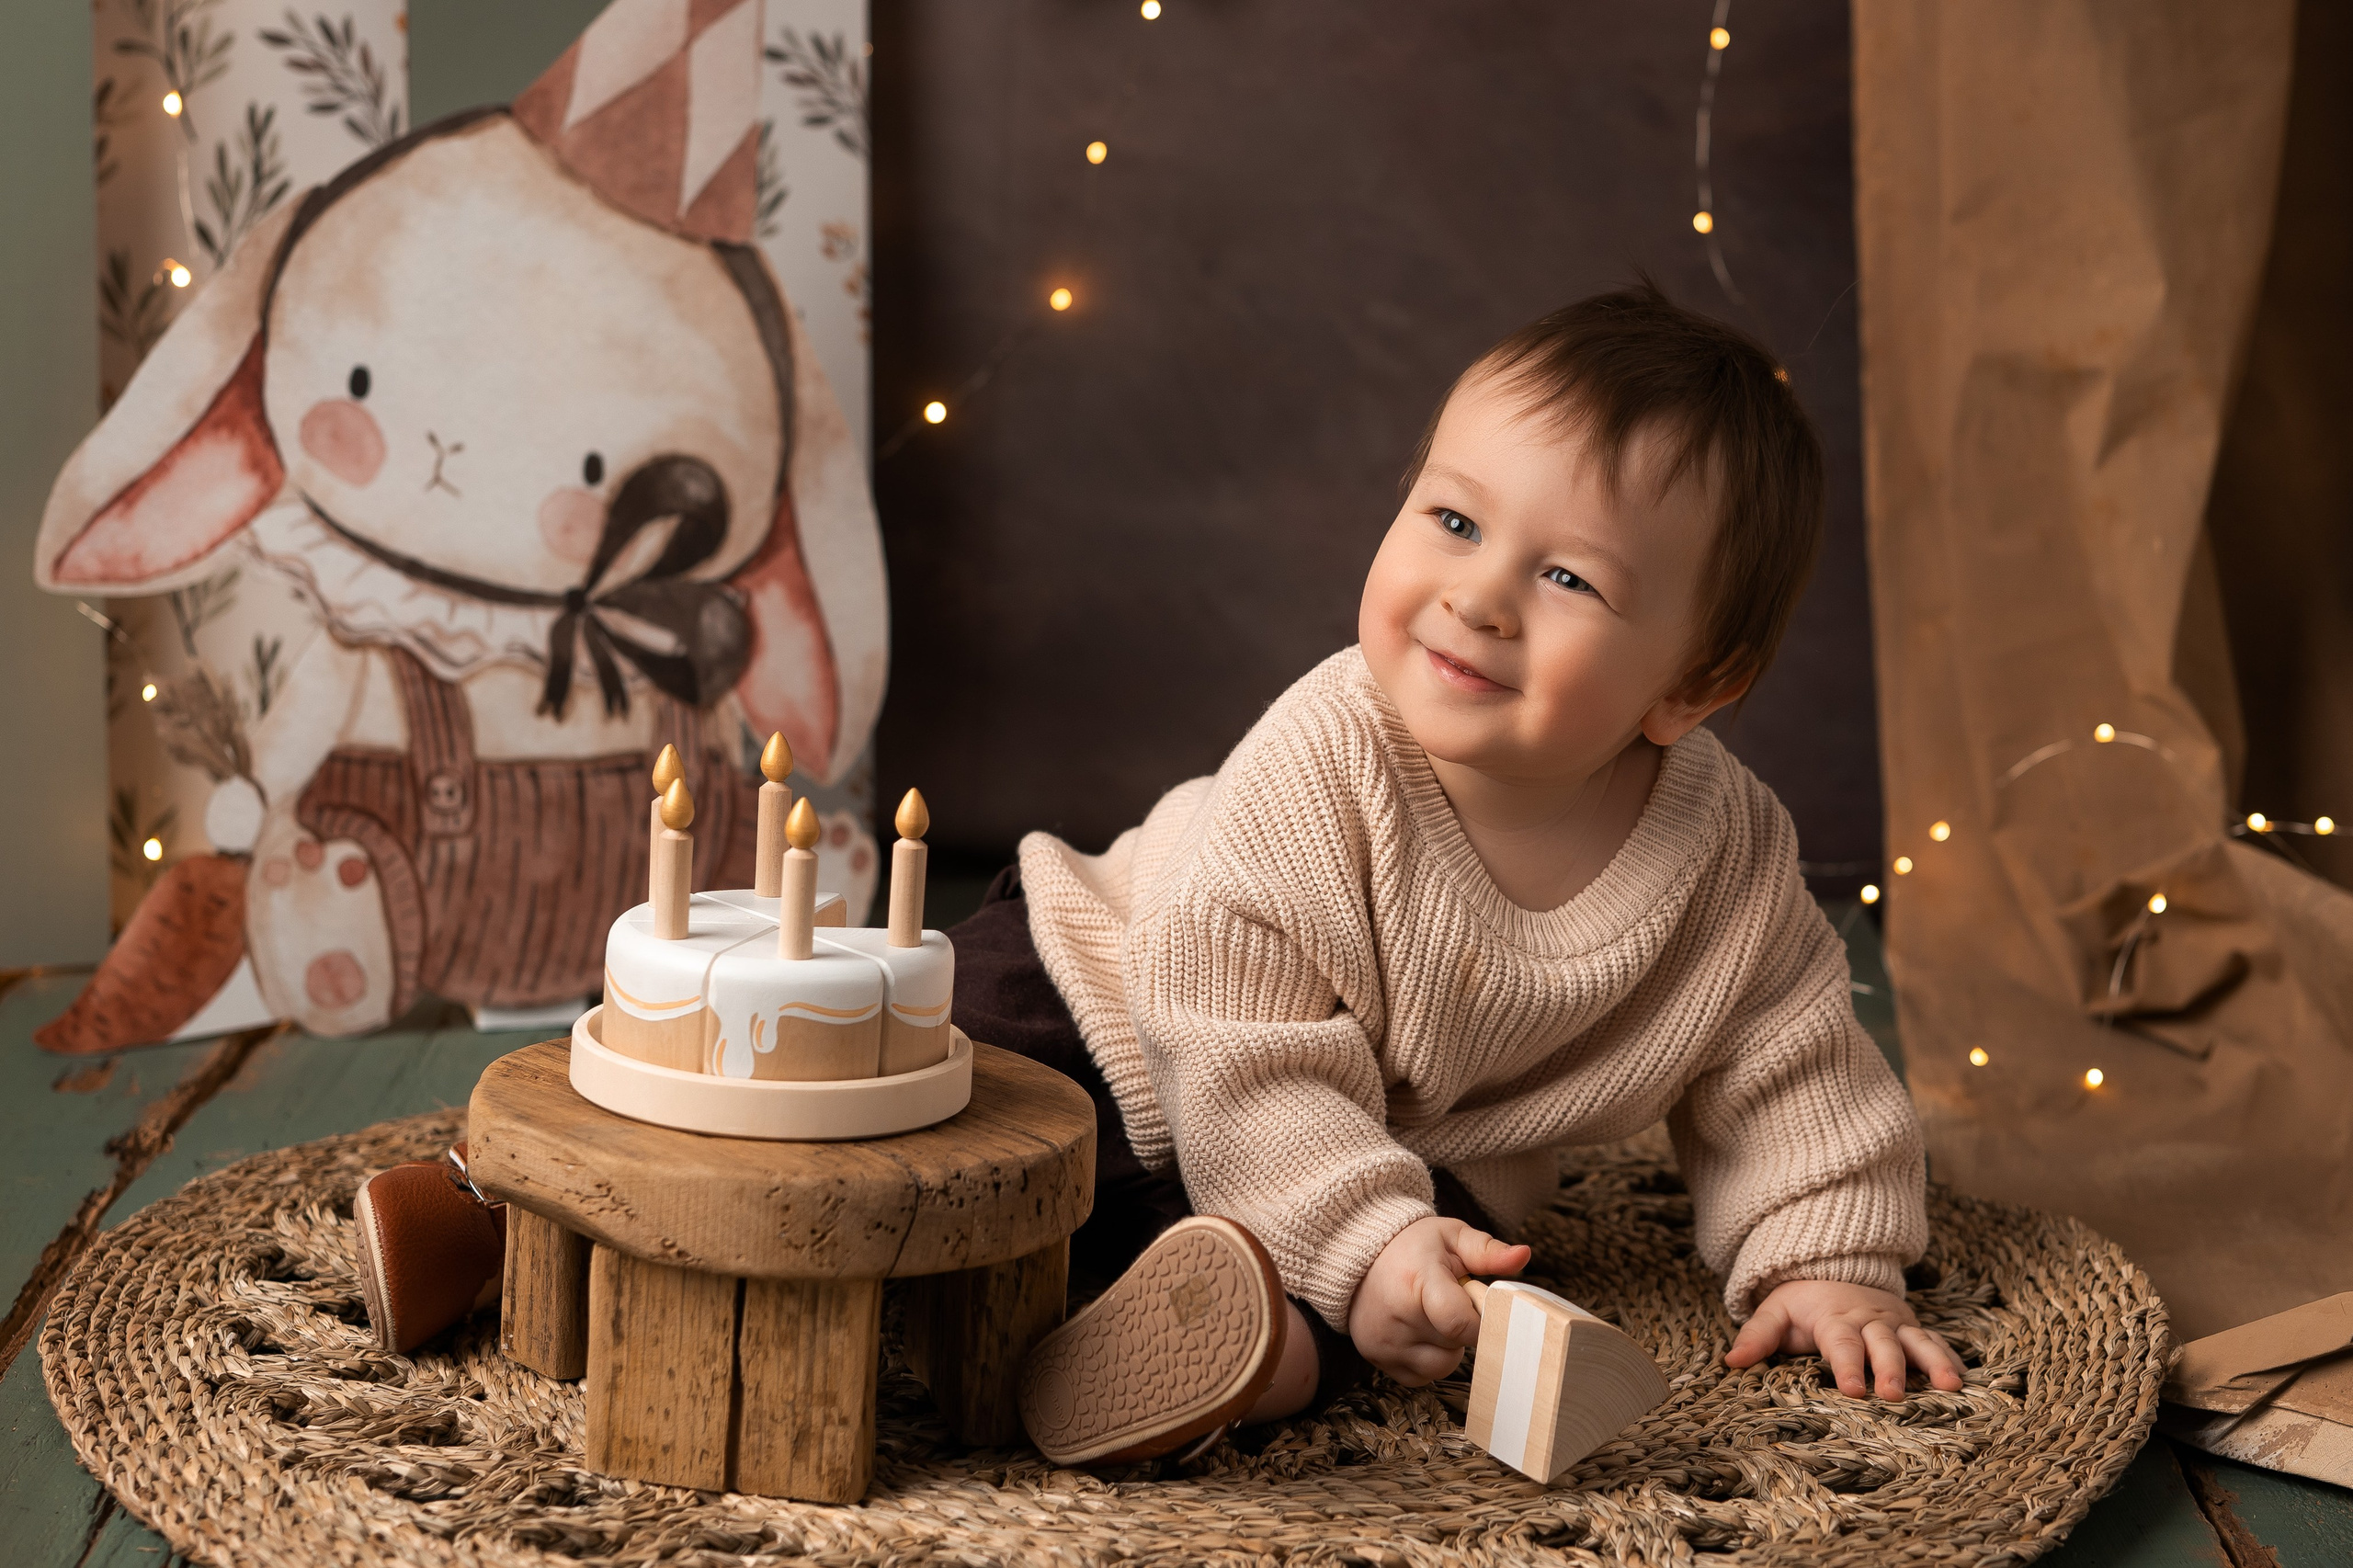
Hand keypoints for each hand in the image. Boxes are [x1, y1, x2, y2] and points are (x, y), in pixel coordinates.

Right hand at [1346, 1216, 1530, 1384]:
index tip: (1480, 1307)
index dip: (1480, 1321)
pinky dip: (1428, 1359)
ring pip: (1441, 1367)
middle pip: (1454, 1346)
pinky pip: (1421, 1376)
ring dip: (1447, 1348)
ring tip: (1434, 1318)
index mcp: (1416, 1281)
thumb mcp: (1452, 1236)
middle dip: (1463, 1329)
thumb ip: (1488, 1251)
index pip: (1459, 1324)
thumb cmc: (1413, 1246)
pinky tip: (1419, 1332)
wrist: (1359, 1256)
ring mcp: (1384, 1342)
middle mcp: (1395, 1316)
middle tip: (1450, 1303)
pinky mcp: (1377, 1359)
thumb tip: (1523, 1256)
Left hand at [1726, 1278, 1965, 1399]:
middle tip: (1895, 1395)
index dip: (1848, 1366)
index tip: (1853, 1390)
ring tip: (1950, 1387)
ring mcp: (1895, 1323)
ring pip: (1916, 1341)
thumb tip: (1731, 1363)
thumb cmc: (1802, 1304)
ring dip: (1933, 1362)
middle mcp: (1869, 1320)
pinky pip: (1935, 1341)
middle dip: (1890, 1368)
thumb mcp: (1774, 1313)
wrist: (1833, 1271)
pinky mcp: (1912, 1327)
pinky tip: (1964, 1379)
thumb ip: (1756, 1336)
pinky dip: (1950, 1357)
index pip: (1842, 1344)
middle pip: (1882, 1344)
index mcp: (1835, 1319)